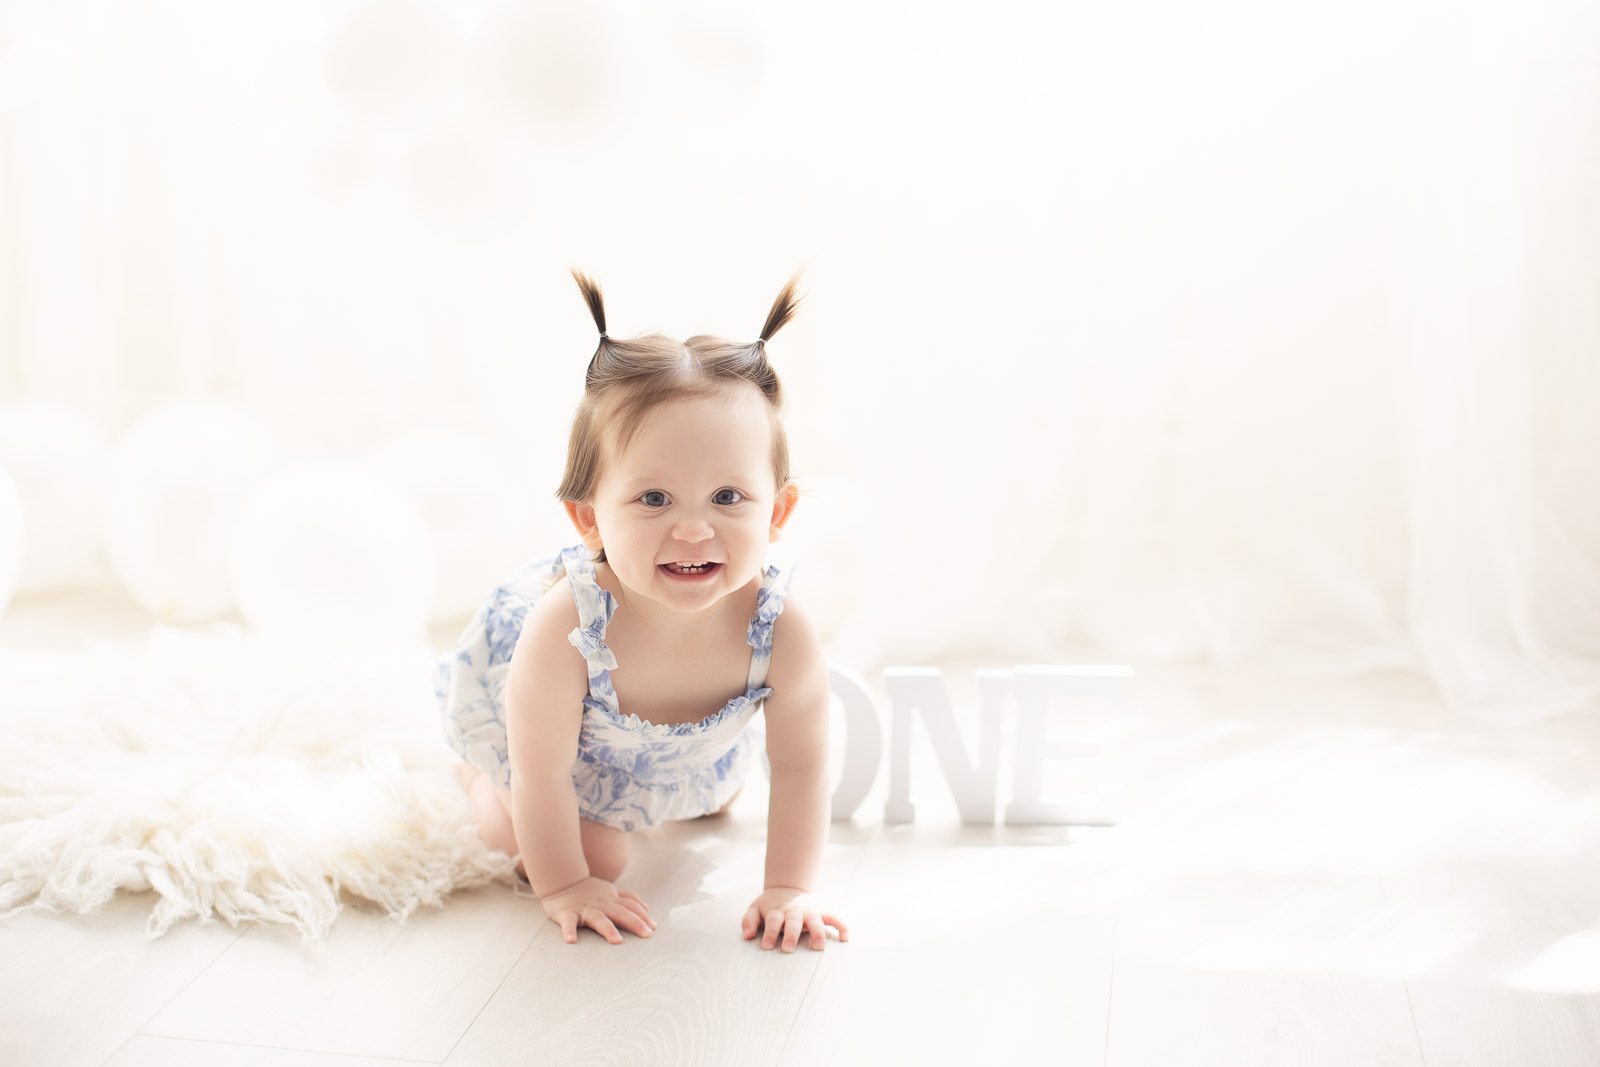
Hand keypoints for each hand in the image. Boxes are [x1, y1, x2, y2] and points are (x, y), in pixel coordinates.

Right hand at [539, 876, 656, 944]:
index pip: (631, 906)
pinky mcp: (567, 913)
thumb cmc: (587, 890)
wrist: (561, 880)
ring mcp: (585, 908)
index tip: (654, 927)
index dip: (643, 916)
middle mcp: (601, 904)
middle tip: (647, 934)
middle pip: (621, 912)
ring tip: (617, 941)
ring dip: (608, 929)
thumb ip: (627, 898)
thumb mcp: (610, 891)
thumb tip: (646, 908)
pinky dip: (569, 931)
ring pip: (599, 919)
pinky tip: (571, 940)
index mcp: (611, 899)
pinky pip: (568, 922)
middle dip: (635, 923)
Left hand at [741, 887, 847, 951]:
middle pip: (794, 921)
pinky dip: (841, 925)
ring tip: (818, 947)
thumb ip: (749, 920)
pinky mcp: (823, 911)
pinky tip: (845, 937)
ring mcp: (810, 911)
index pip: (774, 920)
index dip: (770, 933)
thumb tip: (747, 935)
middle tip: (788, 949)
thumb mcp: (755, 909)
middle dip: (792, 935)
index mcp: (778, 911)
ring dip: (817, 932)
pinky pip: (835, 917)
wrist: (787, 888)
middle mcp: (795, 911)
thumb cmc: (770, 906)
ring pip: (815, 920)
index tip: (767, 946)